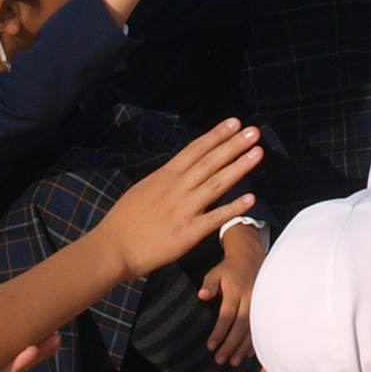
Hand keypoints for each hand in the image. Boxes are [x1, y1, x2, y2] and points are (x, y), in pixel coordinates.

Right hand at [97, 118, 261, 277]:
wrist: (112, 249)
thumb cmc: (122, 222)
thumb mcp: (141, 190)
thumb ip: (163, 181)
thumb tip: (178, 171)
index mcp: (164, 176)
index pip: (195, 150)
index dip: (216, 135)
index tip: (234, 122)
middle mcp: (177, 188)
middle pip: (210, 162)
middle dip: (234, 145)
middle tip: (255, 131)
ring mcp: (184, 209)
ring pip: (217, 183)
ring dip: (240, 167)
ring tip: (258, 153)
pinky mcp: (189, 233)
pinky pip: (216, 218)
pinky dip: (234, 207)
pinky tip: (252, 198)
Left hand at [200, 217, 265, 365]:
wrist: (251, 257)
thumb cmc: (230, 268)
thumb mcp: (215, 272)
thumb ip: (209, 285)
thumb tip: (201, 296)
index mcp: (236, 290)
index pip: (227, 315)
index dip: (220, 332)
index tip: (211, 346)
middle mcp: (250, 298)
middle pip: (241, 326)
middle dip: (231, 345)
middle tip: (221, 360)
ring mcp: (260, 304)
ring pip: (252, 330)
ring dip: (243, 348)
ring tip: (233, 362)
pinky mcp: (264, 307)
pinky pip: (260, 328)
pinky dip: (254, 343)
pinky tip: (246, 354)